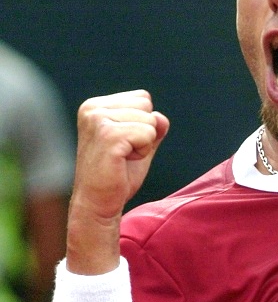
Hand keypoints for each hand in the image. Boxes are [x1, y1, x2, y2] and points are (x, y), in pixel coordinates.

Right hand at [67, 90, 168, 272]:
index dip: (143, 124)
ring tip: (122, 158)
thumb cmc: (117, 175)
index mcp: (96, 106)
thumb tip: (161, 118)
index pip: (143, 98)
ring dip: (143, 144)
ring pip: (150, 120)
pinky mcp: (108, 136)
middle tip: (123, 154)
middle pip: (147, 106)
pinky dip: (142, 151)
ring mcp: (98, 120)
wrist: (98, 204)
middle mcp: (93, 108)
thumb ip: (153, 126)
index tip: (123, 145)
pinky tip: (123, 162)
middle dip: (144, 132)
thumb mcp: (140, 144)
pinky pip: (148, 133)